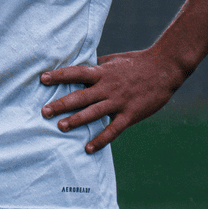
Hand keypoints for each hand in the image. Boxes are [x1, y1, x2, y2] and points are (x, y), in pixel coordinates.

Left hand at [38, 49, 185, 153]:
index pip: (76, 73)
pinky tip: (88, 148)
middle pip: (81, 96)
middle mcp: (108, 87)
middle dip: (61, 104)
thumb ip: (96, 66)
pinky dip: (100, 140)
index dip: (59, 75)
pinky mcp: (130, 115)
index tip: (42, 79)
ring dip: (76, 120)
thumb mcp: (114, 60)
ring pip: (94, 113)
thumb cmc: (137, 63)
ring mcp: (119, 102)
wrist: (165, 69)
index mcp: (103, 72)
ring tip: (60, 127)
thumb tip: (78, 68)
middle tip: (44, 111)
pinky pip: (113, 130)